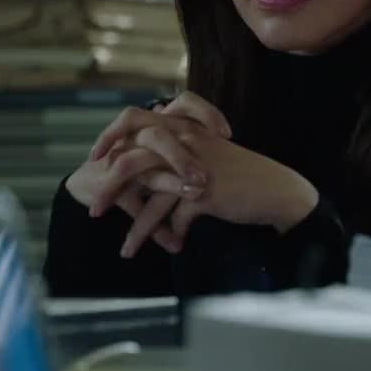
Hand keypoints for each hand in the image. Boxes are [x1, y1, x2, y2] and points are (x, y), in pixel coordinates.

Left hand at [81, 91, 317, 256]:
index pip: (132, 119)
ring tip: (125, 249)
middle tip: (96, 207)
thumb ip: (177, 155)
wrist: (275, 188)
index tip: (95, 159)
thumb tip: (150, 172)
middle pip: (129, 159)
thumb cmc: (241, 174)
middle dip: (107, 185)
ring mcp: (192, 166)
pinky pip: (172, 218)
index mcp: (181, 126)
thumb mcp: (206, 154)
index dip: (109, 137)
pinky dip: (165, 238)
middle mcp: (183, 141)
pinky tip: (166, 251)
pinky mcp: (202, 191)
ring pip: (148, 195)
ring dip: (133, 226)